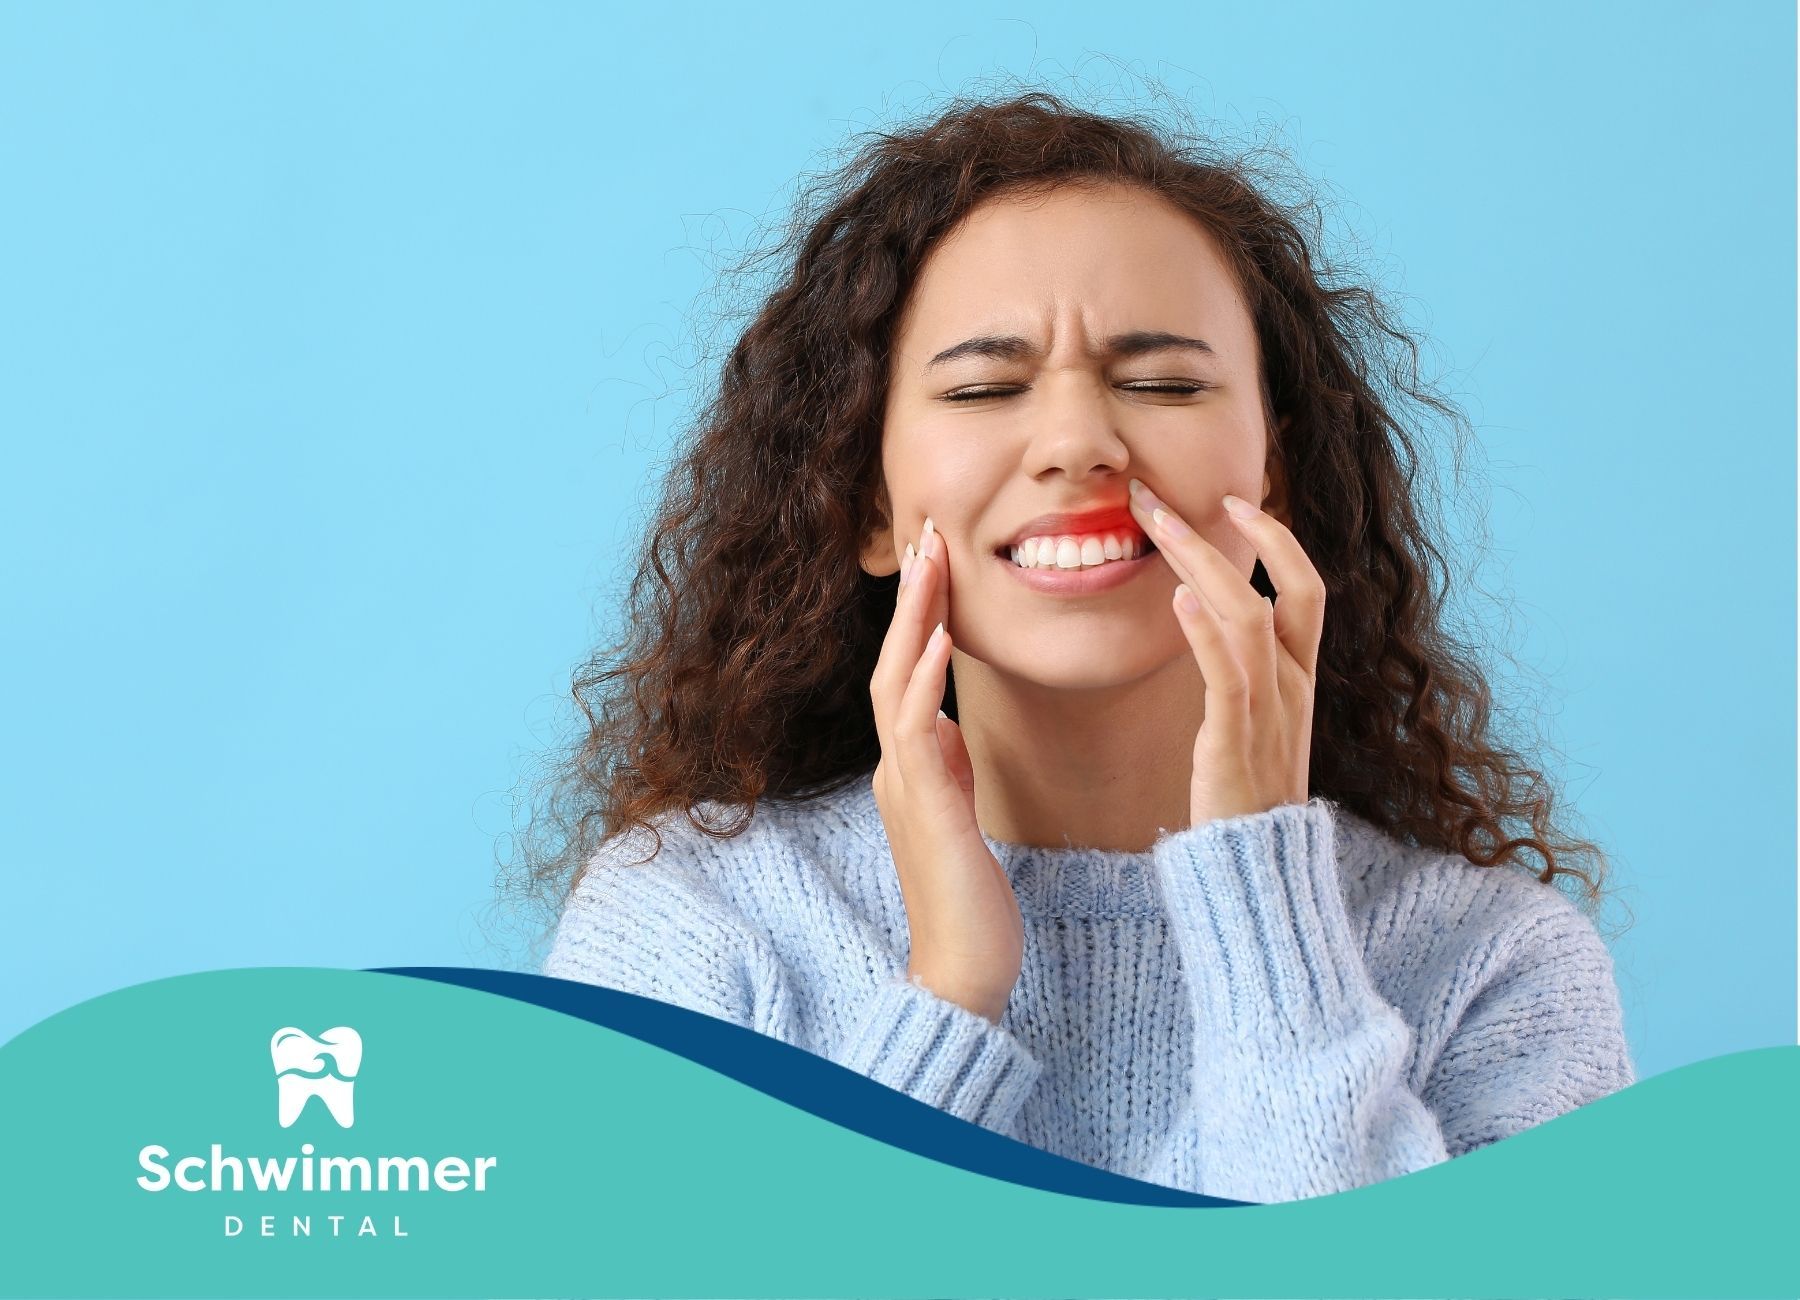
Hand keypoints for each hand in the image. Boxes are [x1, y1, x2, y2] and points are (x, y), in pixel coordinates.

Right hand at [867, 517, 1023, 1023]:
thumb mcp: (961, 817)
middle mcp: (898, 768)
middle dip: (912, 596)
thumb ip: (948, 768)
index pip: (908, 672)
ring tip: (931, 560)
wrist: (965, 972)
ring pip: (894, 683)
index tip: (940, 558)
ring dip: (913, 618)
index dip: (921, 614)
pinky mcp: (924, 810)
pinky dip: (923, 681)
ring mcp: (903, 787)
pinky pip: (914, 733)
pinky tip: (939, 641)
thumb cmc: (971, 901)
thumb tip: (945, 724)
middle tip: (930, 530)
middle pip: (893, 661)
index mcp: (911, 766)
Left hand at [1127, 479, 1325, 827]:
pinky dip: (1204, 631)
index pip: (1307, 590)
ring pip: (1250, 618)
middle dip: (1230, 534)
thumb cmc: (1245, 800)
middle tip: (1162, 497)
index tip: (1235, 500)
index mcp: (1302, 681)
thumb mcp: (1254, 727)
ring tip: (1156, 526)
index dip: (1278, 539)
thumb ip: (1241, 678)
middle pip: (1283, 589)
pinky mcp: (1235, 741)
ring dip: (1203, 564)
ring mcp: (1271, 713)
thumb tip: (1207, 628)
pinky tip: (1176, 596)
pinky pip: (1228, 675)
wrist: (1260, 872)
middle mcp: (1295, 688)